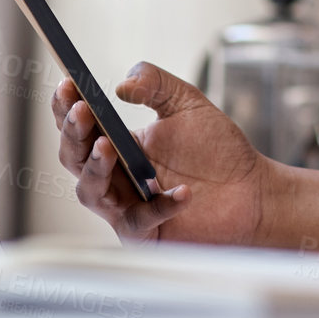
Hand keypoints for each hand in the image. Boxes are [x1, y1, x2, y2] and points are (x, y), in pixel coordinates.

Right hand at [52, 61, 272, 244]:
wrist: (251, 190)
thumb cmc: (217, 151)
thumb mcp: (187, 103)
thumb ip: (156, 83)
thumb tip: (123, 85)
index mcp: (118, 144)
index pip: (80, 126)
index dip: (66, 106)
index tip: (67, 84)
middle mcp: (114, 176)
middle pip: (74, 158)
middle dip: (73, 134)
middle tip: (82, 111)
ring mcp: (126, 207)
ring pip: (90, 192)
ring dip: (95, 168)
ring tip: (107, 145)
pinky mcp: (145, 234)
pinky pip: (140, 221)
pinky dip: (159, 206)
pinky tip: (182, 191)